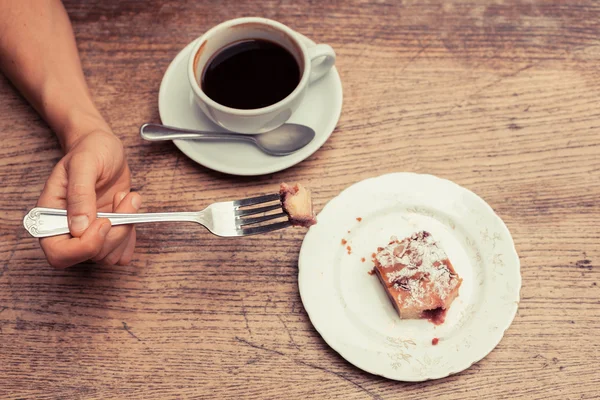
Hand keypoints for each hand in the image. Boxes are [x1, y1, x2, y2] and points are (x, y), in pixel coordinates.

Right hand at [37, 129, 140, 267]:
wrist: (104, 148)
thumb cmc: (90, 151)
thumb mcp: (84, 164)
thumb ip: (80, 194)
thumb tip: (79, 228)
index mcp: (51, 216)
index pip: (59, 253)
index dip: (85, 246)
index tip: (105, 221)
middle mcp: (68, 230)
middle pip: (90, 256)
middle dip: (114, 233)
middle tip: (123, 200)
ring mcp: (89, 234)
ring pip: (109, 256)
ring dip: (126, 229)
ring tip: (126, 199)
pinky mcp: (108, 233)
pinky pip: (121, 254)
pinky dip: (131, 237)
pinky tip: (131, 212)